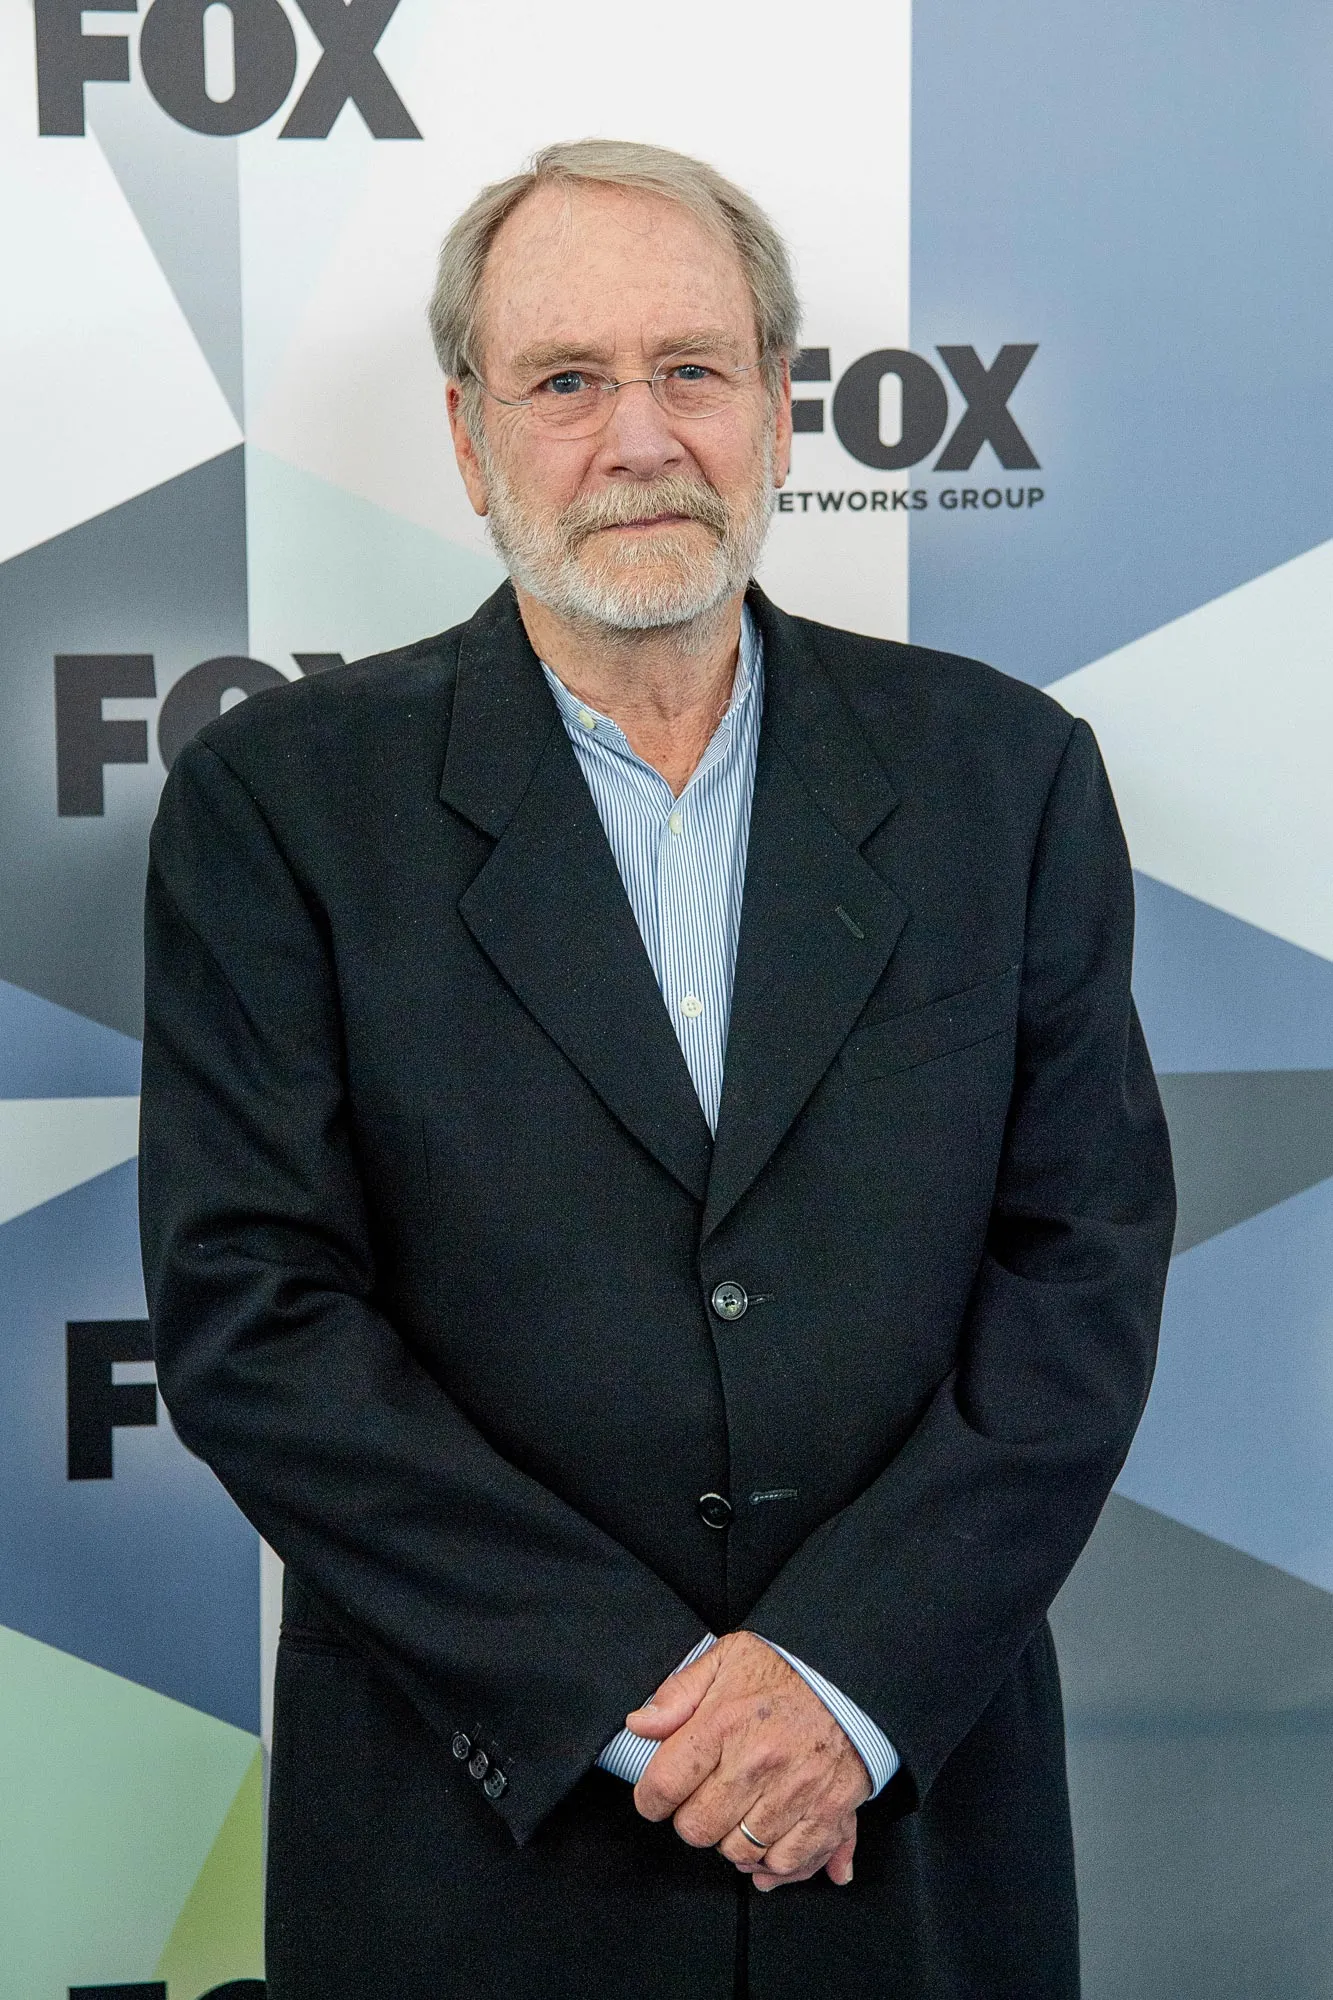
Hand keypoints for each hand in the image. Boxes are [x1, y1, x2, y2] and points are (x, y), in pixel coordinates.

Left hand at [625, 1631, 869, 1889]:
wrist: (851, 1678)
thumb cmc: (785, 1671)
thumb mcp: (725, 1659)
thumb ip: (677, 1694)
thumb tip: (638, 1726)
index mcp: (724, 1723)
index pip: (663, 1786)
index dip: (651, 1798)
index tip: (658, 1795)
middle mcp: (758, 1762)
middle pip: (697, 1829)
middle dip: (692, 1818)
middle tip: (705, 1797)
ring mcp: (794, 1792)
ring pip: (737, 1851)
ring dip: (731, 1838)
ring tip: (739, 1811)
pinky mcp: (827, 1813)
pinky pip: (785, 1862)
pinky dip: (772, 1860)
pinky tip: (766, 1838)